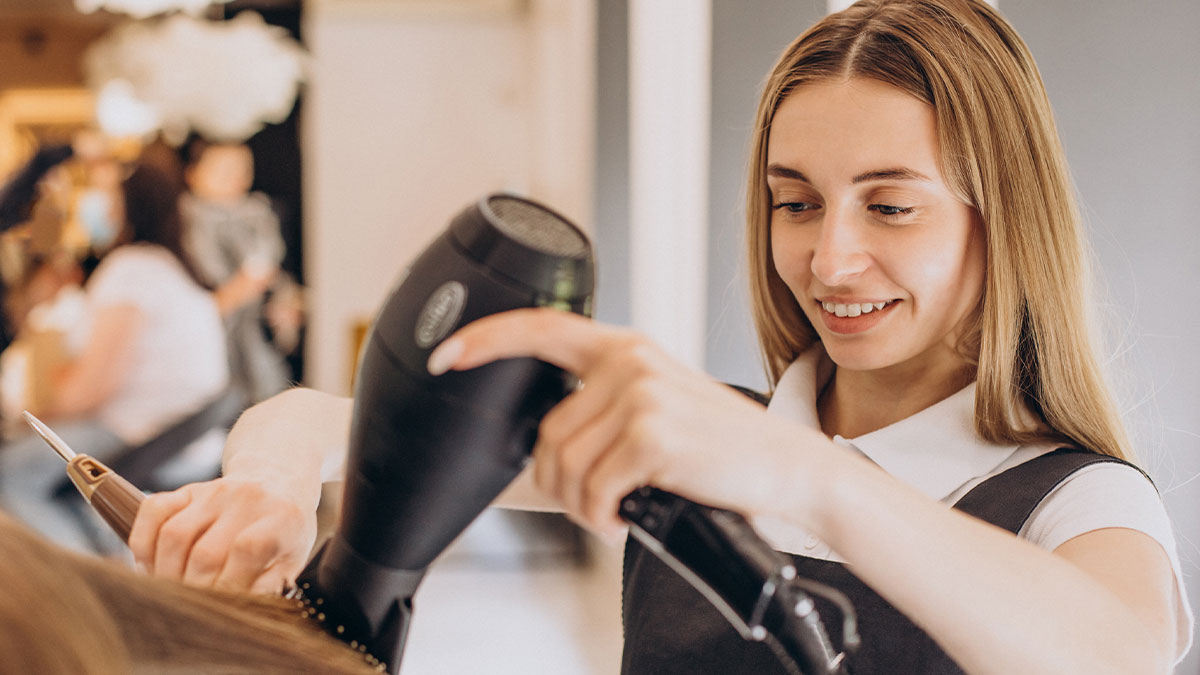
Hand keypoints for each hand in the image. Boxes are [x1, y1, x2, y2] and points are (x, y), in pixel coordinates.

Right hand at [128, 478, 316, 593]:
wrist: (278, 482)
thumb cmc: (284, 532)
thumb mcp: (293, 559)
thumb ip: (271, 585)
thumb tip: (242, 608)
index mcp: (280, 517)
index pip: (247, 549)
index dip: (229, 585)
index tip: (222, 607)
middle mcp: (246, 497)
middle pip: (205, 552)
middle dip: (195, 590)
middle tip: (194, 609)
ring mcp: (214, 491)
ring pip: (173, 535)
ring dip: (165, 573)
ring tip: (172, 592)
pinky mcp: (187, 489)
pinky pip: (152, 510)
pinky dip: (142, 543)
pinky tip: (151, 566)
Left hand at [428, 308, 822, 537]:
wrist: (784, 468)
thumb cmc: (717, 446)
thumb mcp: (658, 403)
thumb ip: (604, 402)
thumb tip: (545, 442)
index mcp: (625, 347)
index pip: (540, 326)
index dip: (485, 339)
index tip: (446, 356)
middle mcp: (629, 361)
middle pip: (545, 433)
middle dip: (559, 482)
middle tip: (595, 501)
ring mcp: (640, 394)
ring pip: (563, 466)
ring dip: (582, 505)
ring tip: (615, 510)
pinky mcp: (652, 434)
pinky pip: (593, 491)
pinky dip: (603, 517)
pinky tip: (627, 517)